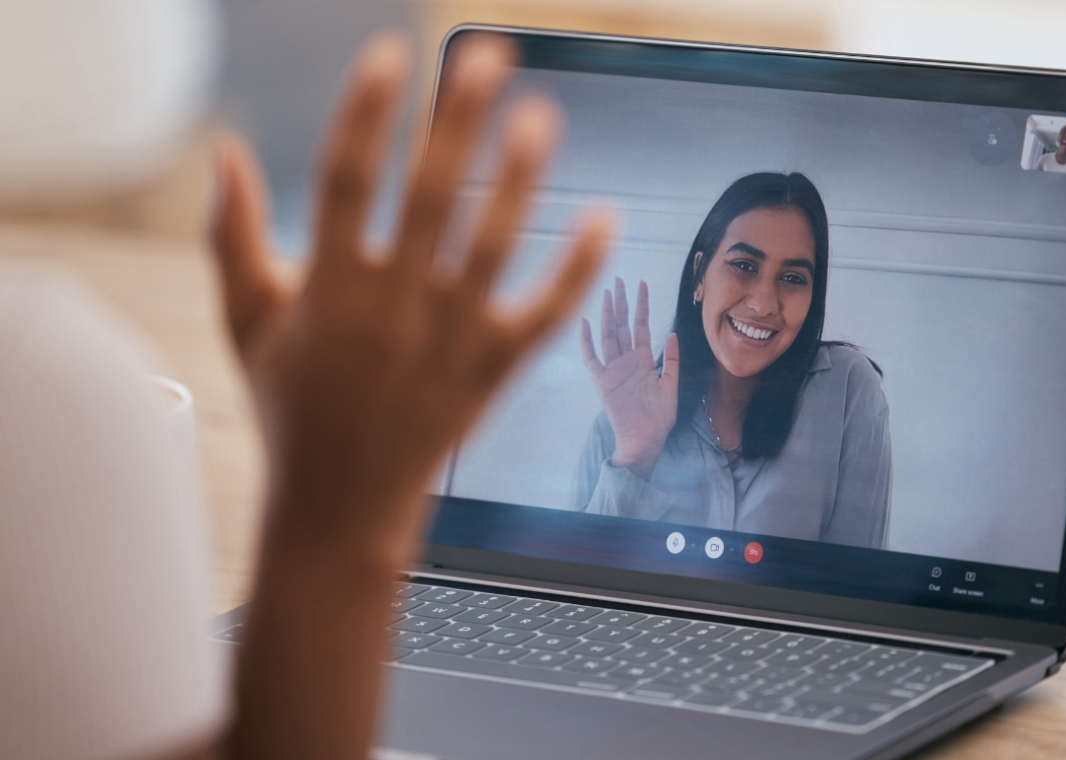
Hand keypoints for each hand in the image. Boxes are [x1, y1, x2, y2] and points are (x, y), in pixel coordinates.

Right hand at [212, 33, 611, 559]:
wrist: (340, 508)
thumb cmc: (292, 410)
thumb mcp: (247, 325)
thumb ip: (232, 237)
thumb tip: (223, 152)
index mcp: (329, 292)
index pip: (347, 183)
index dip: (367, 114)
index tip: (391, 55)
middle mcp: (393, 312)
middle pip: (431, 199)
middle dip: (458, 122)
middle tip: (487, 56)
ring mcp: (449, 343)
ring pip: (493, 248)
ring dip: (519, 180)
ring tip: (541, 116)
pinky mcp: (491, 372)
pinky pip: (544, 315)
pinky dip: (577, 270)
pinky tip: (603, 217)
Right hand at [580, 278, 678, 479]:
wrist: (645, 440)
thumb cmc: (659, 418)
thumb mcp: (671, 386)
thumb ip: (671, 360)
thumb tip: (671, 334)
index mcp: (642, 360)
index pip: (641, 325)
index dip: (641, 305)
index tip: (642, 284)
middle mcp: (625, 361)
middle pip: (621, 325)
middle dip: (621, 302)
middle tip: (619, 280)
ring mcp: (612, 369)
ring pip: (608, 335)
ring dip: (608, 314)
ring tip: (607, 293)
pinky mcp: (602, 382)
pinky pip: (592, 358)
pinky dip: (587, 341)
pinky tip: (586, 322)